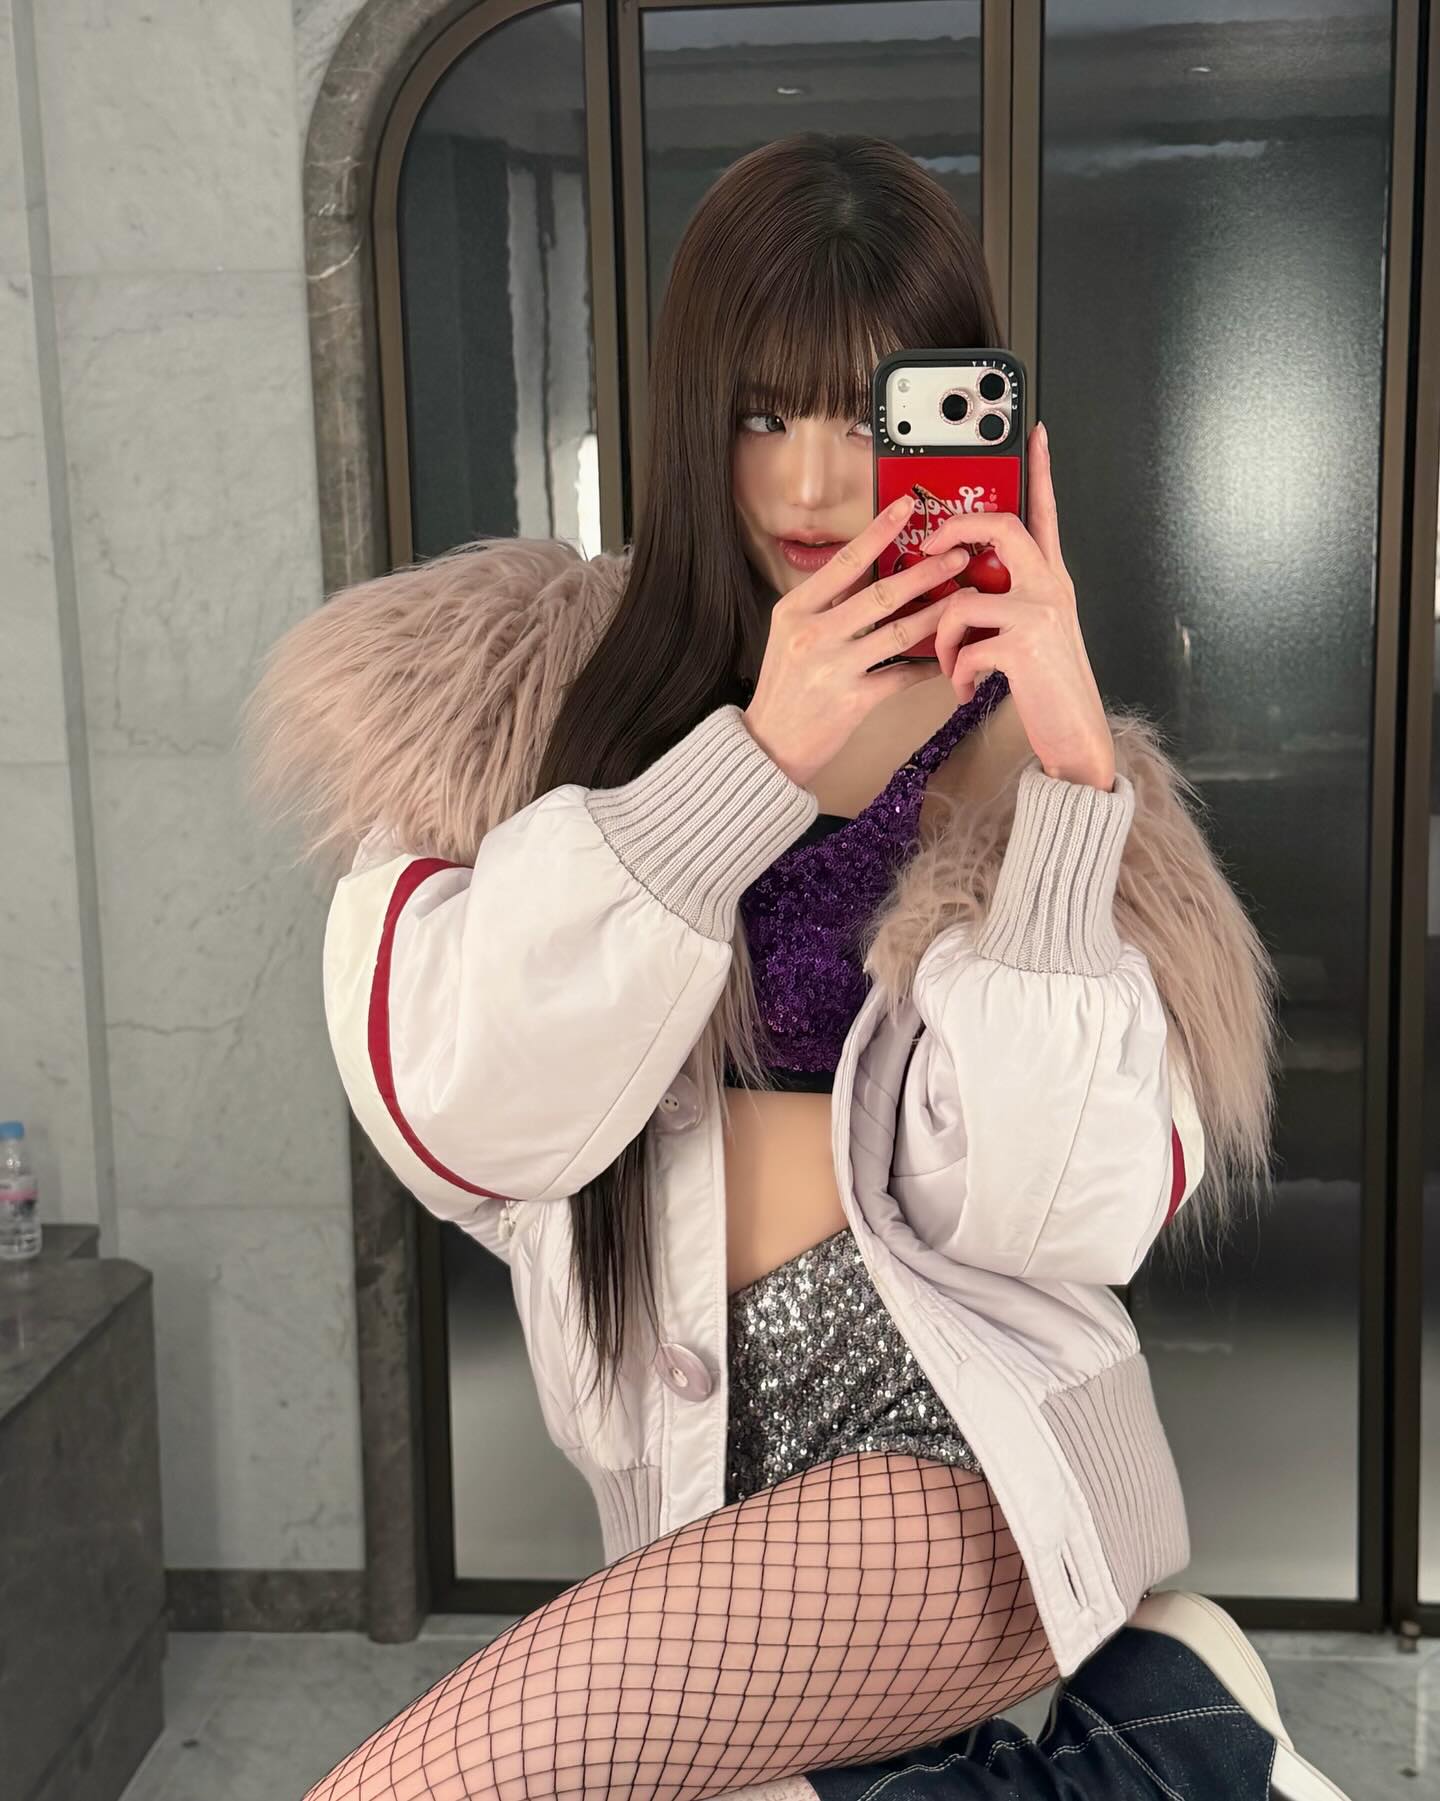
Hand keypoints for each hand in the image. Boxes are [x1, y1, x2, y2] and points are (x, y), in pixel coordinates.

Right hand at [743, 495, 973, 789]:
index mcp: (795, 609)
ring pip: (898, 633)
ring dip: (936, 614)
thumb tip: (871, 570)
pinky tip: (947, 657)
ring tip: (964, 600)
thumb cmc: (785, 686)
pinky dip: (926, 666)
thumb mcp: (790, 634)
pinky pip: (901, 676)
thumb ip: (827, 604)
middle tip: (959, 556)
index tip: (906, 506)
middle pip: (880, 594)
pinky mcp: (853, 700)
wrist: (770, 745)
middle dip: (925, 572)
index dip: (879, 531)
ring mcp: (833, 667)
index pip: (844, 562)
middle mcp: (812, 633)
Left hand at [926, 422, 1115, 790]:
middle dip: (955, 530)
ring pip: (961, 600)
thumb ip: (1009, 603)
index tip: (1034, 433)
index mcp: (1051, 582)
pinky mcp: (1023, 645)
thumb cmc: (1049, 690)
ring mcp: (1039, 613)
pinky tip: (965, 691)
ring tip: (951, 667)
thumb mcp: (1036, 636)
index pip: (1046, 513)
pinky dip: (955, 674)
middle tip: (932, 548)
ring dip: (941, 639)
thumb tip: (962, 590)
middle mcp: (1050, 588)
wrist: (1077, 737)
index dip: (1040, 471)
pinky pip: (964, 646)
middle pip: (1000, 527)